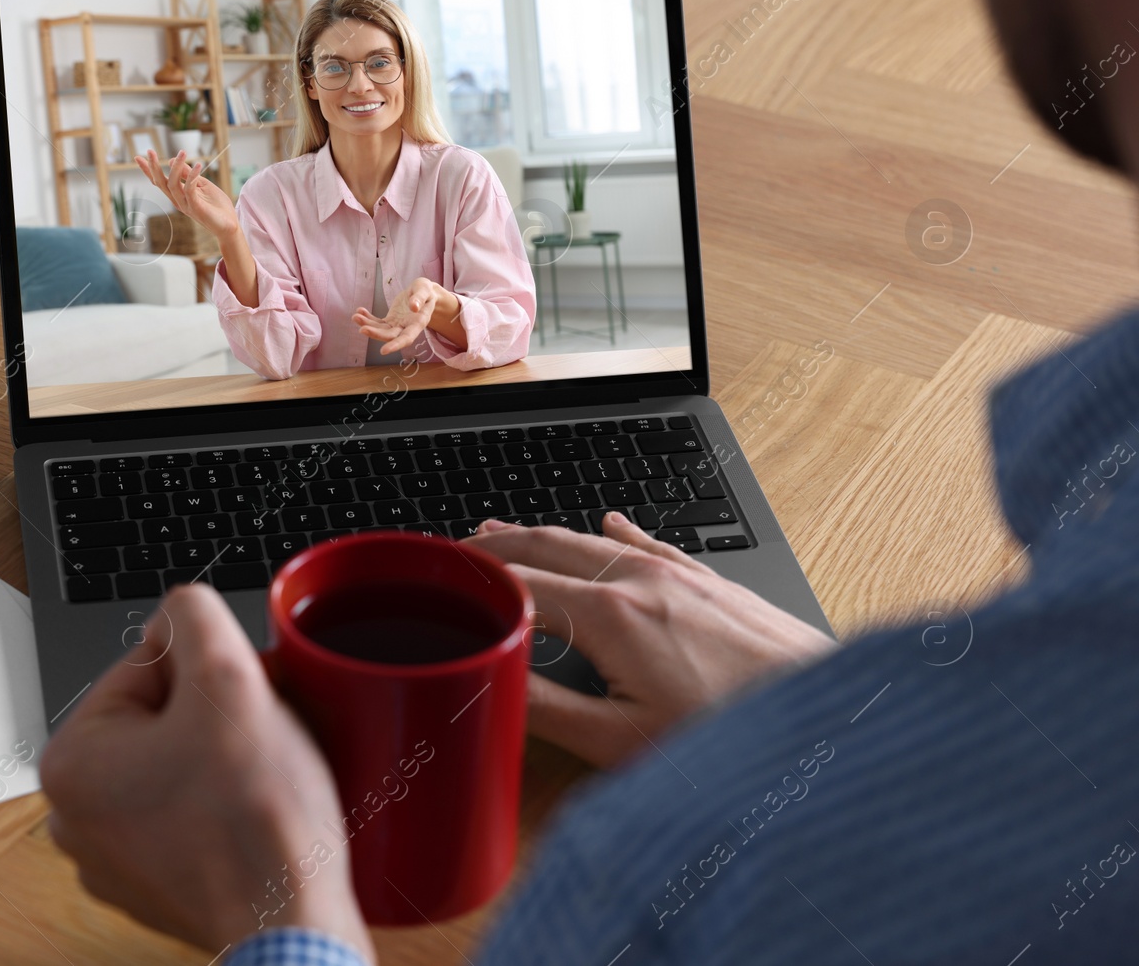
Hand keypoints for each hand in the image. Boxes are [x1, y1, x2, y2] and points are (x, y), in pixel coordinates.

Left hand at [39, 585, 374, 960]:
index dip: (210, 668)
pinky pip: (193, 811)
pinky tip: (258, 812)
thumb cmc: (256, 824)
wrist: (293, 926)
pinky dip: (227, 802)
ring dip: (227, 753)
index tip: (244, 698)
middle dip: (218, 711)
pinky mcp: (159, 883)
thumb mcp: (228, 677)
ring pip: (182, 761)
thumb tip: (181, 609)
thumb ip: (195, 614)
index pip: (144, 664)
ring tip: (263, 776)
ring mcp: (117, 856)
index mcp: (71, 760)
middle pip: (162, 714)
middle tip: (260, 735)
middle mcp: (77, 815)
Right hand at [136, 149, 240, 239]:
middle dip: (154, 167)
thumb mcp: (202, 184)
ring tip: (182, 152)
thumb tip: (172, 160)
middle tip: (150, 151)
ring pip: (174, 185)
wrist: (229, 225)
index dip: (149, 170)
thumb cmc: (216, 206)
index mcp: (178, 195)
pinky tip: (198, 165)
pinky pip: (190, 190)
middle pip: (161, 183)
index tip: (138, 157)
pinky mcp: (196, 207)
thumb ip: (188, 174)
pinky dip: (192, 177)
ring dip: (177, 167)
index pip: (160, 181)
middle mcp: (178, 201)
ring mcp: (186, 205)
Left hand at [352, 276, 439, 354]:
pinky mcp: (391, 320)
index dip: (396, 345)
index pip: (407, 338)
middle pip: (390, 336)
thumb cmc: (426, 291)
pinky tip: (360, 311)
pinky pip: (378, 322)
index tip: (383, 351)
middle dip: (375, 334)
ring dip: (368, 325)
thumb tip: (414, 306)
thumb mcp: (425, 289)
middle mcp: (407, 328)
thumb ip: (420, 297)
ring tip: (355, 317)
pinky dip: (368, 319)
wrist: (423, 294)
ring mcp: (398, 325)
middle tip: (362, 329)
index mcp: (418, 323)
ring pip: (381, 330)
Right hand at [462, 513, 835, 767]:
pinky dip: (617, 532)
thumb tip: (490, 678)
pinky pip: (652, 544)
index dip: (472, 574)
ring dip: (546, 534)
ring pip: (596, 541)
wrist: (830, 724)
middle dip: (499, 543)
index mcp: (609, 615)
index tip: (435, 571)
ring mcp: (682, 577)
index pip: (518, 581)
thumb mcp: (619, 743)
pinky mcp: (714, 586)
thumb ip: (546, 707)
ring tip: (506, 530)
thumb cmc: (729, 742)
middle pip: (552, 546)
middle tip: (456, 546)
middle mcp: (643, 581)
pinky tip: (612, 521)